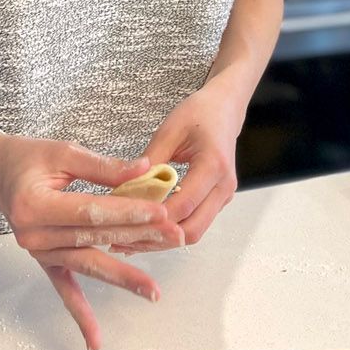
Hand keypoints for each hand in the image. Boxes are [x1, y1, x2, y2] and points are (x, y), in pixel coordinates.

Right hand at [0, 130, 182, 349]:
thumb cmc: (30, 159)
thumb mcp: (64, 152)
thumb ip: (104, 167)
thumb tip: (145, 169)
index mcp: (36, 205)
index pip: (92, 212)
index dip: (129, 212)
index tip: (162, 213)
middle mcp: (34, 235)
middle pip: (95, 240)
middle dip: (138, 239)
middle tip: (175, 238)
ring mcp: (39, 253)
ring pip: (88, 265)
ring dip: (122, 277)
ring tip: (153, 290)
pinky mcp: (45, 262)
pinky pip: (64, 291)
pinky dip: (80, 316)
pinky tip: (95, 341)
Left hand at [109, 76, 244, 254]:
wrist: (225, 109)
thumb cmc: (200, 114)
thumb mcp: (170, 130)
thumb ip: (151, 160)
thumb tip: (127, 188)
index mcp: (213, 166)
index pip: (183, 205)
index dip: (154, 218)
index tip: (124, 220)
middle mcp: (223, 186)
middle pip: (191, 230)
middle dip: (157, 239)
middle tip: (123, 239)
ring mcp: (223, 196)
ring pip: (193, 233)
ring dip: (163, 240)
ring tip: (129, 240)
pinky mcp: (217, 201)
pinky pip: (195, 224)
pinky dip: (170, 232)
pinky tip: (144, 230)